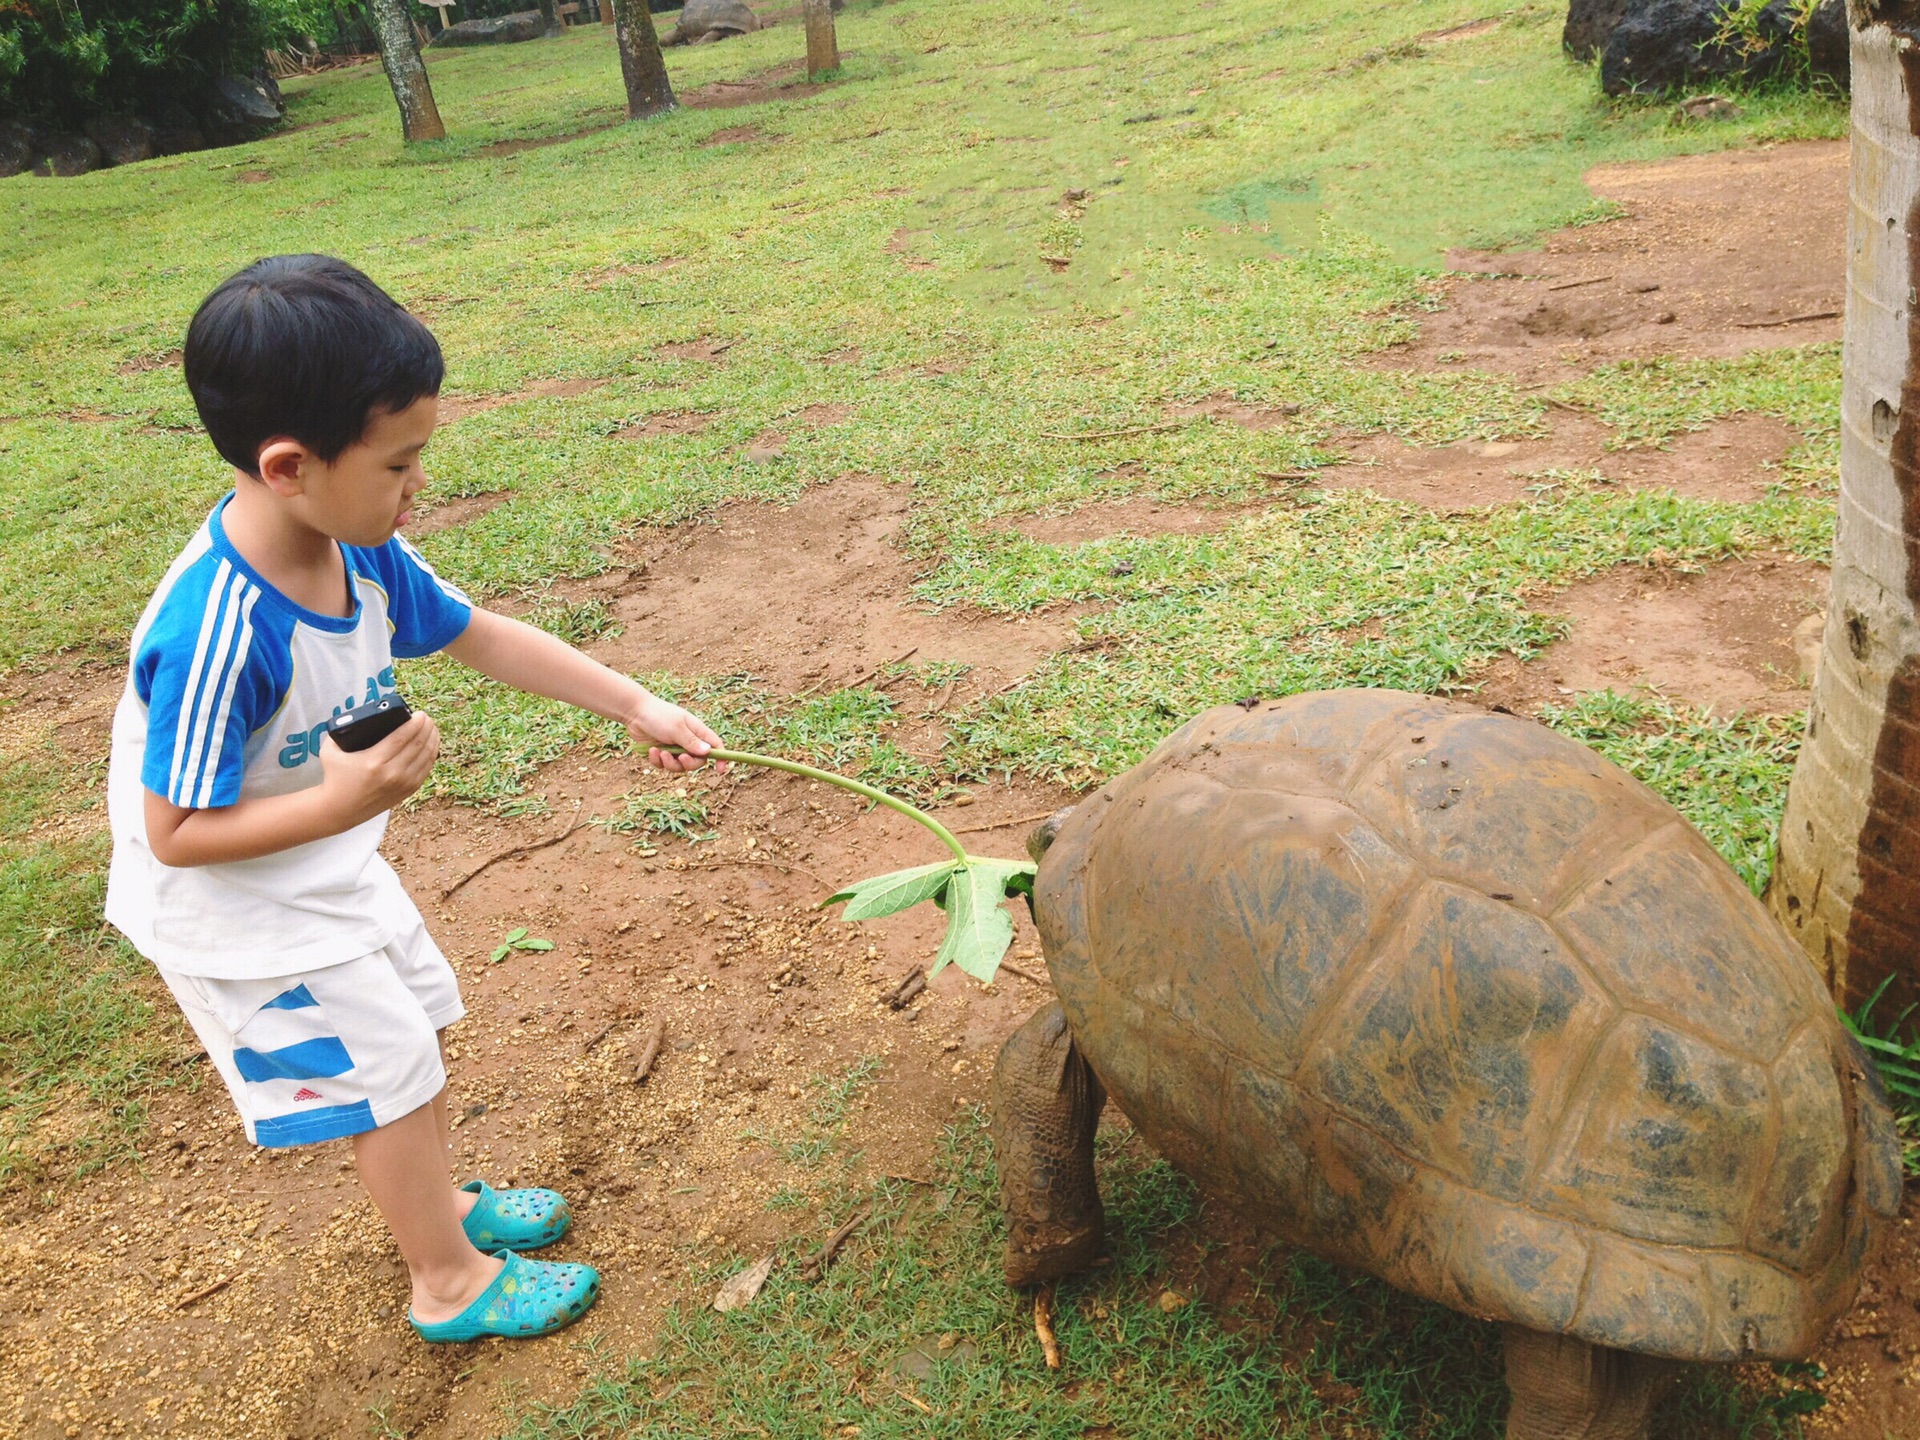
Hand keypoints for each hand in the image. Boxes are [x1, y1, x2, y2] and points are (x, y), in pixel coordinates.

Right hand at [317, 711, 441, 823]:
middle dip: (426, 727)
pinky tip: (432, 745)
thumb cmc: (334, 778)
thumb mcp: (330, 751)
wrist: (340, 810)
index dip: (415, 723)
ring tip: (432, 727)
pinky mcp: (407, 791)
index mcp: (374, 762)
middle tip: (427, 717)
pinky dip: (432, 755)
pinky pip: (426, 769)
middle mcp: (391, 774)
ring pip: (426, 757)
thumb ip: (339, 731)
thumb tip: (354, 716)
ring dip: (432, 739)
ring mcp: (402, 784)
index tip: (420, 713)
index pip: (402, 738)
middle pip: (418, 745)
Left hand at [627, 694, 725, 773]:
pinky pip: (664, 765)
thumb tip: (708, 752)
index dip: (720, 757)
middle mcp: (688, 740)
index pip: (715, 745)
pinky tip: (651, 750)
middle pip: (697, 761)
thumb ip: (691, 742)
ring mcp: (674, 747)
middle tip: (680, 758)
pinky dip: (658, 761)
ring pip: (680, 766)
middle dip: (688, 763)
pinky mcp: (661, 753)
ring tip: (661, 753)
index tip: (720, 770)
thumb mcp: (676, 729)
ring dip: (670, 763)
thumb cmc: (658, 716)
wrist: (634, 712)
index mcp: (696, 731)